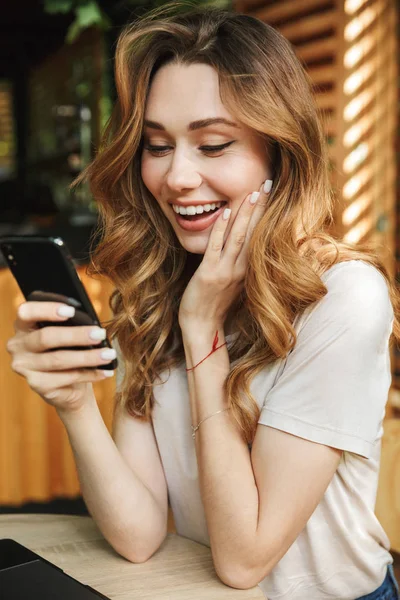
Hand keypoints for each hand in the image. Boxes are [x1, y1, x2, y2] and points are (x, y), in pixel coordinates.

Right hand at [6, 301, 114, 412]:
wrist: (69, 386)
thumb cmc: (69, 351)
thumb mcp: (68, 335)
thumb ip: (71, 325)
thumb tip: (91, 323)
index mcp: (24, 325)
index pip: (26, 312)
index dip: (47, 310)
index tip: (71, 311)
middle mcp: (18, 345)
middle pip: (46, 337)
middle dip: (77, 335)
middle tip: (100, 334)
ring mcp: (24, 367)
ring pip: (58, 359)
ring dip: (88, 357)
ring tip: (108, 355)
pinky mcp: (36, 385)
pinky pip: (66, 377)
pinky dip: (89, 374)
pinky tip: (105, 371)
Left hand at [178, 180, 272, 332]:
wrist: (202, 326)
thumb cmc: (215, 305)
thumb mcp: (235, 283)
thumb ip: (241, 264)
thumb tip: (246, 245)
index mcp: (249, 270)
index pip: (261, 237)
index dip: (267, 215)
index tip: (272, 195)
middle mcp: (241, 269)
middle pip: (255, 233)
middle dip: (262, 207)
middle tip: (269, 184)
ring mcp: (225, 271)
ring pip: (239, 237)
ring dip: (246, 214)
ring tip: (254, 193)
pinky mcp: (208, 273)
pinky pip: (216, 246)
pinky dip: (222, 228)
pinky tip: (226, 210)